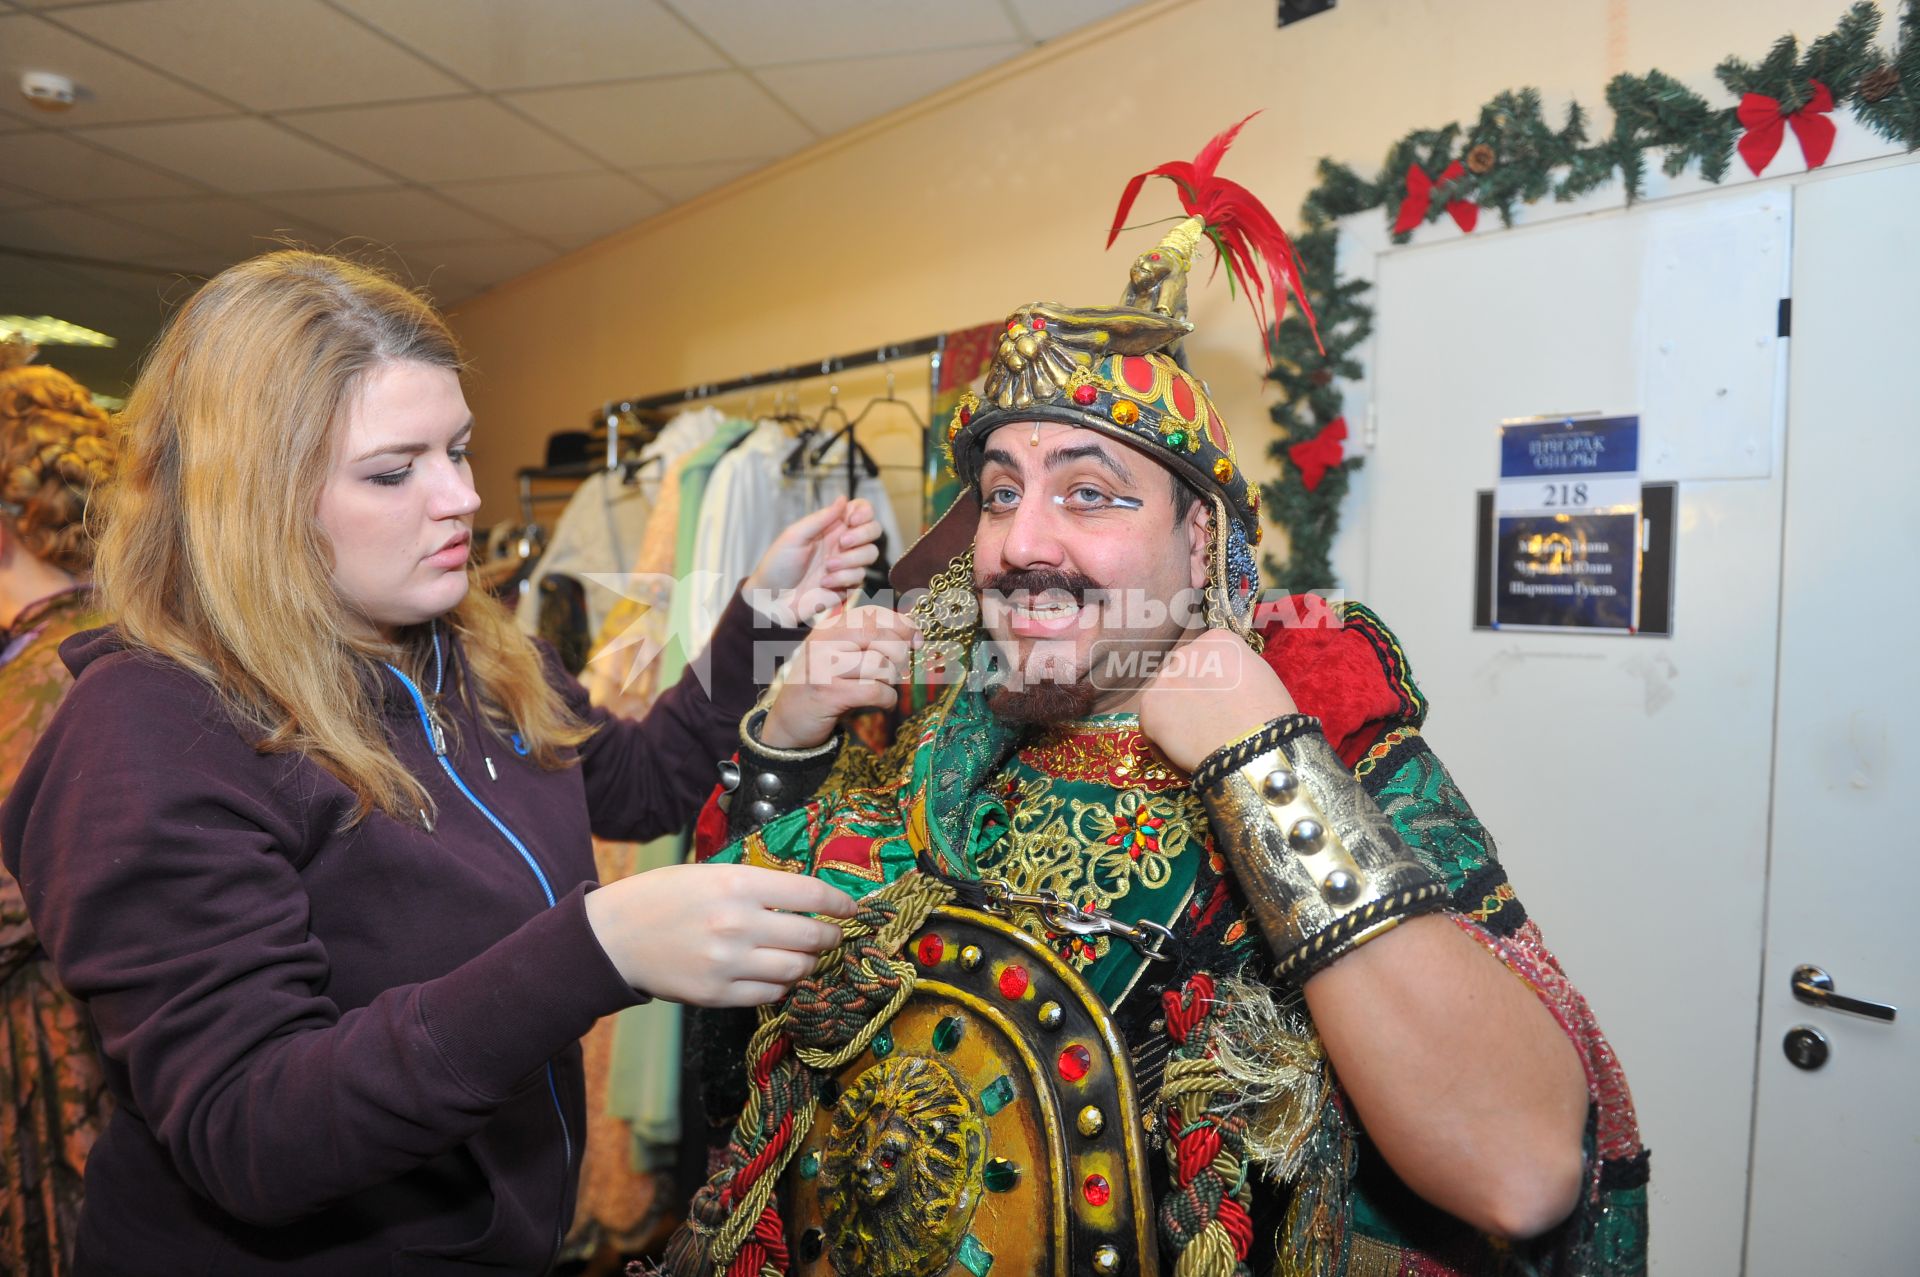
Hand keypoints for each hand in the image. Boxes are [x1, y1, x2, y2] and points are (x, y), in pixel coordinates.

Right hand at [586, 863, 855, 1006]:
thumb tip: (805, 898)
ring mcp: (728, 963)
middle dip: (830, 937)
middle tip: (833, 936)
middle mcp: (738, 923)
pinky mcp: (716, 994)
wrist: (614, 936)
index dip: (840, 904)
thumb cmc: (663, 897)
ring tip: (806, 956)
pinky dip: (781, 986)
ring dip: (809, 963)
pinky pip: (769, 995)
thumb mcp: (711, 873)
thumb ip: (757, 886)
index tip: (851, 909)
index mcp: (738, 884)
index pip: (810, 894)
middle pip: (811, 936)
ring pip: (795, 969)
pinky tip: (777, 976)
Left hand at [743, 496, 883, 625]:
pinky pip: (860, 577)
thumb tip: (843, 498)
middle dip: (862, 535)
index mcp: (831, 526)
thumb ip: (821, 518)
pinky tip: (824, 583)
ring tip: (826, 567)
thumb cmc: (778, 565)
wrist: (774, 599)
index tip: (853, 519)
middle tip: (841, 543)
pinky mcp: (849, 584)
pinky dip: (842, 578)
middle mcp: (842, 542)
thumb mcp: (795, 535)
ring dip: (849, 560)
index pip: (861, 509)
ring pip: (870, 553)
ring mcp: (847, 563)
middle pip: (874, 529)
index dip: (864, 511)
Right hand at [758, 605, 919, 748]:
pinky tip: (884, 703)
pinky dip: (888, 699)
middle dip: (899, 654)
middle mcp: (825, 641)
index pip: (872, 614)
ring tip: (884, 688)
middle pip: (879, 635)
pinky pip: (874, 691)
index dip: (901, 624)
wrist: (788, 721)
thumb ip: (868, 641)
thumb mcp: (840, 655)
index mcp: (829, 627)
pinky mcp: (828, 693)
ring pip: (879, 664)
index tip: (916, 640)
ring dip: (892, 680)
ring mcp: (824, 666)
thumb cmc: (823, 686)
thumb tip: (912, 633)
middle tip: (899, 670)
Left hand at [1136, 628, 1297, 772]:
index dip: (1215, 681)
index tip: (1223, 700)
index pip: (1208, 656)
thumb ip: (1235, 670)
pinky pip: (1152, 725)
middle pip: (1183, 673)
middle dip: (1192, 694)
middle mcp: (1186, 652)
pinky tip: (1185, 753)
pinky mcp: (1148, 707)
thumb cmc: (1269, 716)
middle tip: (1208, 720)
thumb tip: (1224, 682)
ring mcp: (1164, 679)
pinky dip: (1164, 741)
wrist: (1253, 746)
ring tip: (1197, 740)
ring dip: (1176, 714)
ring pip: (1165, 697)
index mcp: (1217, 640)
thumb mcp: (1261, 676)